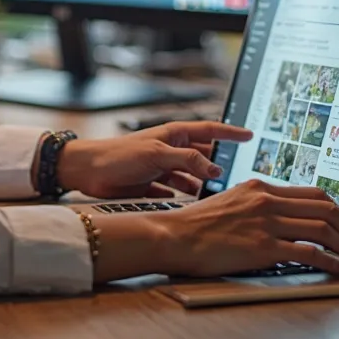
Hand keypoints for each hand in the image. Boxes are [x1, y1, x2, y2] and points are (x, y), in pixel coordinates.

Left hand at [55, 122, 252, 198]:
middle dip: (219, 166)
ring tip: (220, 198)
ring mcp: (163, 168)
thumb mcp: (157, 154)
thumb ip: (187, 160)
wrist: (88, 171)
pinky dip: (186, 200)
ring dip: (203, 187)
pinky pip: (178, 193)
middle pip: (203, 156)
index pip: (209, 130)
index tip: (250, 135)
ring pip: (192, 178)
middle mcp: (170, 150)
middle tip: (238, 178)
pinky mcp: (154, 186)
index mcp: (173, 134)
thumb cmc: (119, 155)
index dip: (230, 132)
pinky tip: (196, 209)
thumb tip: (216, 169)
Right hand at [89, 180, 338, 281]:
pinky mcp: (263, 246)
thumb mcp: (231, 203)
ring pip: (323, 229)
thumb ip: (257, 206)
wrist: (174, 235)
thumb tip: (281, 219)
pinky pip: (308, 252)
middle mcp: (267, 199)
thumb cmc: (197, 226)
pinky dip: (331, 261)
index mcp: (260, 186)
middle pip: (326, 209)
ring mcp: (266, 222)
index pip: (314, 194)